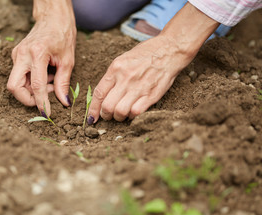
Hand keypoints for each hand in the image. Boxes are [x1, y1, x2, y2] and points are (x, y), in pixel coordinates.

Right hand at [7, 6, 75, 115]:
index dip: (41, 102)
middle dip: (27, 99)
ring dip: (31, 90)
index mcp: (37, 53)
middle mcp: (22, 54)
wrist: (52, 17)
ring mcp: (16, 55)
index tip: (46, 113)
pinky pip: (19, 76)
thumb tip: (64, 102)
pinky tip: (45, 76)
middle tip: (44, 99)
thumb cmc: (62, 35)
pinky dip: (31, 82)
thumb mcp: (67, 60)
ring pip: (16, 83)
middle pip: (14, 87)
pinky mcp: (16, 56)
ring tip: (50, 82)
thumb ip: (63, 82)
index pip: (35, 85)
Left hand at [87, 2, 218, 123]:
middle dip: (105, 115)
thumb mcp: (123, 60)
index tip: (92, 117)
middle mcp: (125, 78)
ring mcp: (139, 87)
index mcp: (116, 68)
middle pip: (107, 106)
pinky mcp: (151, 95)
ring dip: (118, 117)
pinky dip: (131, 116)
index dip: (93, 109)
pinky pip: (136, 112)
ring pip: (120, 112)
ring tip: (121, 113)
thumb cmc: (145, 54)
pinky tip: (133, 112)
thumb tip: (102, 96)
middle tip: (108, 115)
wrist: (169, 50)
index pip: (99, 93)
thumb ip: (112, 77)